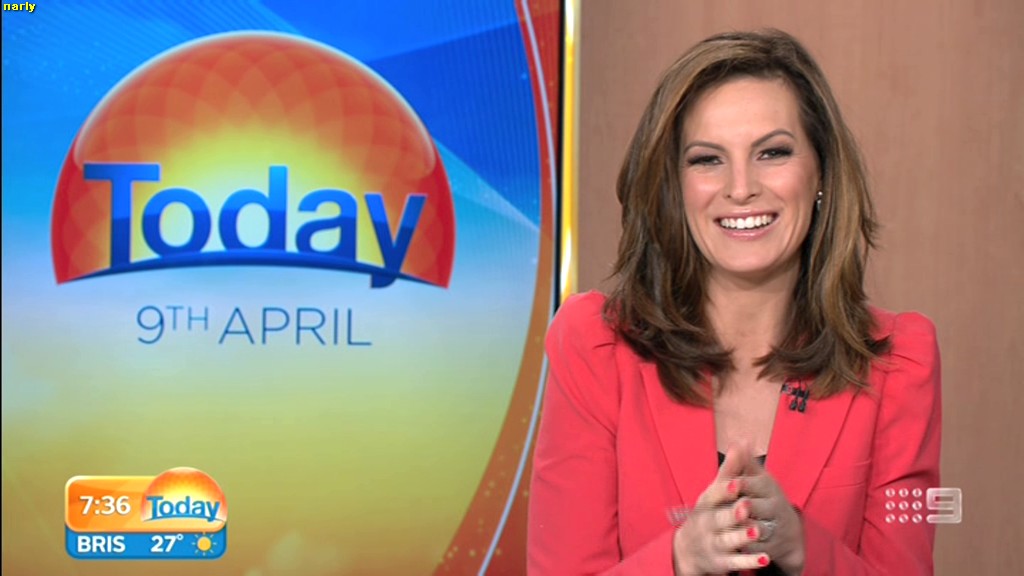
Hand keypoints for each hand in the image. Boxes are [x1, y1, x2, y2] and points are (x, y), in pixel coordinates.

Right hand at [672, 444, 770, 574]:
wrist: (689, 549)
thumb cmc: (709, 512)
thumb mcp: (715, 491)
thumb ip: (730, 469)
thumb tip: (741, 440)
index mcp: (706, 504)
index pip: (714, 496)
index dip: (726, 490)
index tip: (738, 484)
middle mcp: (707, 523)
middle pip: (718, 518)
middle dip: (732, 513)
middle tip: (746, 507)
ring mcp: (713, 543)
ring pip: (727, 541)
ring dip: (740, 536)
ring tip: (755, 531)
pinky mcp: (722, 562)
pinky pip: (737, 562)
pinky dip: (750, 561)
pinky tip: (765, 558)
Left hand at [733, 457, 805, 574]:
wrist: (786, 530)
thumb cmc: (763, 497)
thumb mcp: (757, 479)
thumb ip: (744, 463)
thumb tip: (739, 439)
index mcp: (769, 488)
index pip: (758, 485)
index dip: (744, 484)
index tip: (731, 483)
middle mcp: (775, 507)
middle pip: (760, 507)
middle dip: (749, 507)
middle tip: (739, 506)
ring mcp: (775, 528)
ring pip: (761, 528)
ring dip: (749, 529)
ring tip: (738, 528)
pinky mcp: (771, 547)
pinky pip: (759, 548)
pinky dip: (749, 548)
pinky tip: (736, 547)